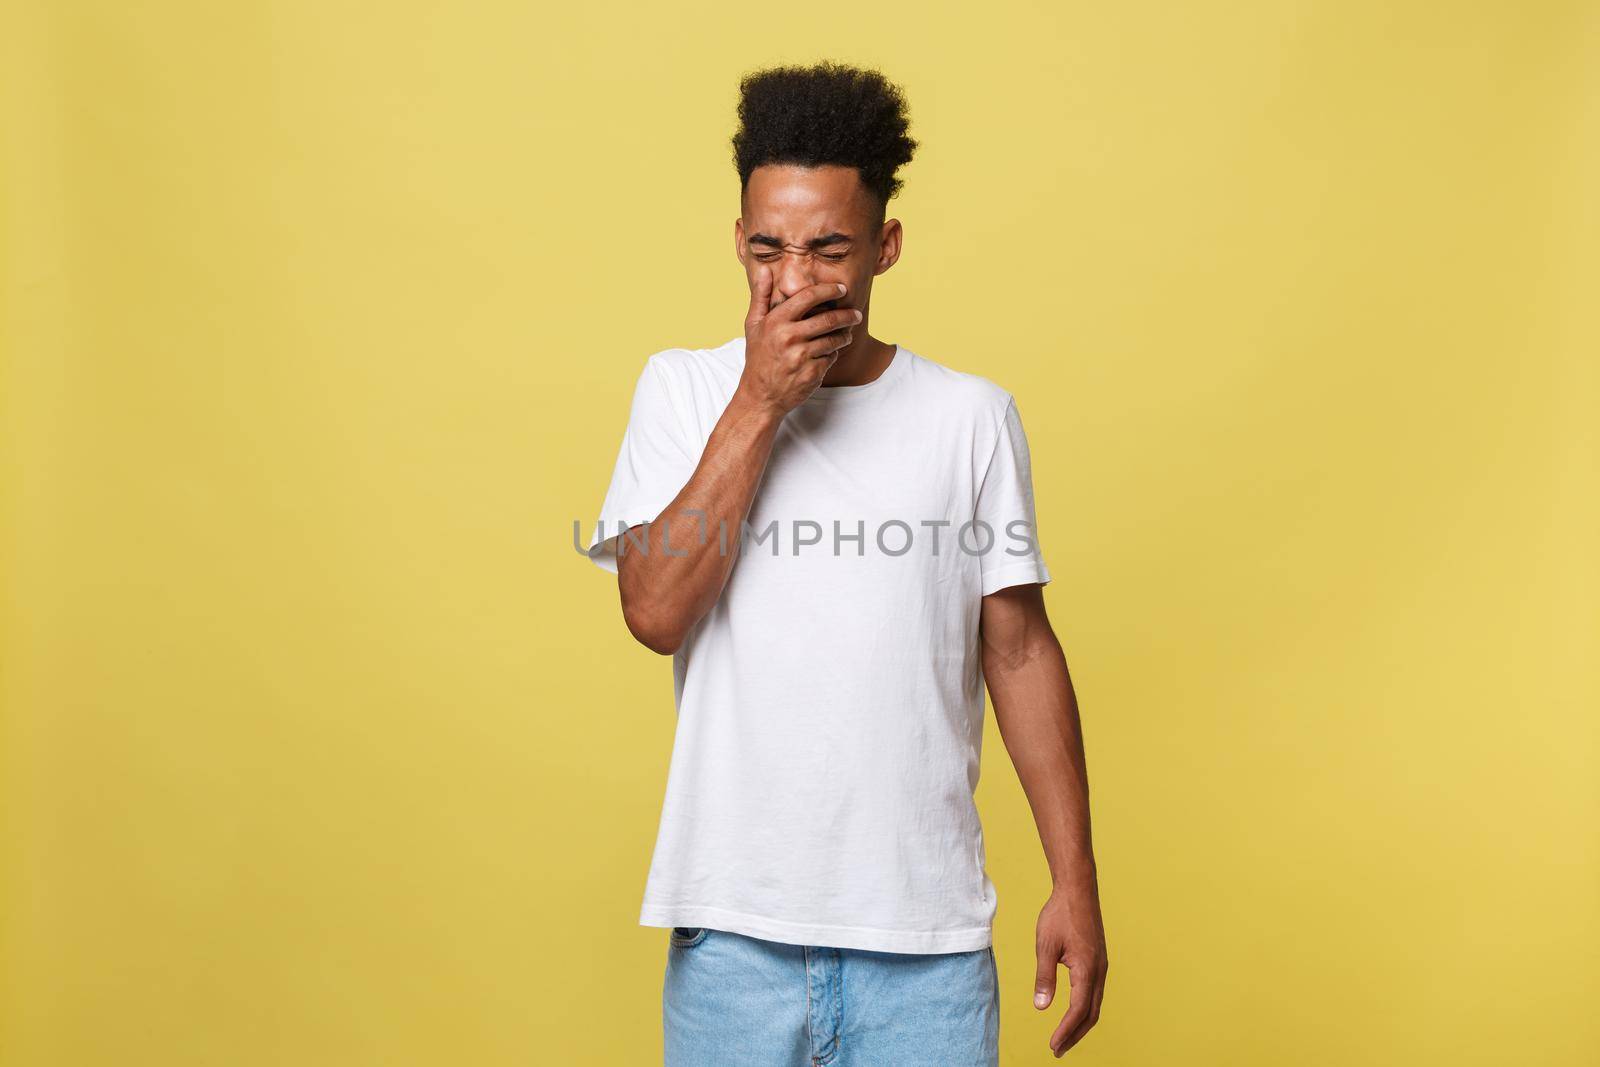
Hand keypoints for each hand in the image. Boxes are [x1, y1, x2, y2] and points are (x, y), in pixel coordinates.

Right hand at [736, 264, 861, 414]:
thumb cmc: (758, 357)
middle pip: (828, 319)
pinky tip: (829, 354)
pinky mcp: (812, 373)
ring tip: (846, 334)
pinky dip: (833, 354)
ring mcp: (801, 356)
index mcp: (775, 321)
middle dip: (847, 315)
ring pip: (833, 339)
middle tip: (856, 314)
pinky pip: (831, 357)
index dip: (828, 290)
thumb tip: (765, 269)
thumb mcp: (753, 325)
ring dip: (844, 335)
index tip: (841, 289)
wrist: (760, 396)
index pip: (808, 297)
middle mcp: (789, 337)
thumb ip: (761, 296)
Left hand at [1033, 883, 1107, 1056]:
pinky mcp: (1099, 961)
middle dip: (1074, 1034)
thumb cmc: (1060, 915)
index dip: (1066, 1031)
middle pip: (1090, 1014)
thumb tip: (1041, 1006)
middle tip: (1057, 1050)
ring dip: (1080, 1024)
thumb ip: (1044, 977)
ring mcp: (1102, 967)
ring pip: (1095, 1005)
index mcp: (1087, 970)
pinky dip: (1085, 1009)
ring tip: (1064, 1038)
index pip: (1078, 1011)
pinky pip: (1095, 993)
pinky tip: (1073, 1013)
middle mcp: (1099, 971)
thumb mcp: (1045, 946)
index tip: (1053, 1046)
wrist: (1078, 890)